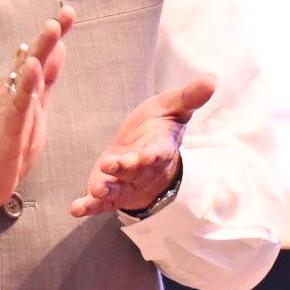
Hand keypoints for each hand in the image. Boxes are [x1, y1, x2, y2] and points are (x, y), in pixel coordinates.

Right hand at [0, 9, 74, 221]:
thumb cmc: (7, 145)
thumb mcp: (35, 110)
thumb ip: (45, 81)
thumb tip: (57, 51)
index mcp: (24, 91)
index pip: (41, 58)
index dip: (55, 37)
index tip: (68, 13)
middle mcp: (14, 95)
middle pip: (32, 60)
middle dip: (50, 36)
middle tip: (64, 13)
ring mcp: (10, 111)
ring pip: (26, 76)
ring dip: (38, 52)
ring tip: (51, 29)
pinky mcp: (8, 130)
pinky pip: (17, 105)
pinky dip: (25, 85)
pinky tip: (30, 68)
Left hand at [70, 74, 215, 218]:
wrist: (148, 153)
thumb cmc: (159, 128)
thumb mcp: (173, 107)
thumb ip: (189, 97)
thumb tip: (212, 80)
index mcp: (159, 148)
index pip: (159, 152)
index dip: (154, 155)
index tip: (149, 155)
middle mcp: (143, 170)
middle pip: (135, 171)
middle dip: (125, 168)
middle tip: (113, 163)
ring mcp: (126, 183)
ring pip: (118, 189)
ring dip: (107, 190)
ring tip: (96, 190)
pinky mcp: (110, 192)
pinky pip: (100, 202)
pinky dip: (89, 207)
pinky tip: (76, 209)